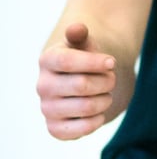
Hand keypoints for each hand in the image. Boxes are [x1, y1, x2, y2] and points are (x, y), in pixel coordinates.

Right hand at [37, 23, 116, 139]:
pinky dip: (96, 121)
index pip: (68, 61)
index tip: (112, 62)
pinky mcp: (55, 128)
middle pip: (82, 85)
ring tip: (105, 94)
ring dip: (105, 100)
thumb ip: (81, 35)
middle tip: (110, 78)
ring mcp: (47, 108)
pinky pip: (79, 130)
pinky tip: (99, 113)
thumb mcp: (85, 43)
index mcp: (47, 60)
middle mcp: (42, 85)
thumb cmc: (87, 59)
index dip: (94, 62)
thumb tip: (77, 28)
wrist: (86, 82)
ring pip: (86, 107)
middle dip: (106, 81)